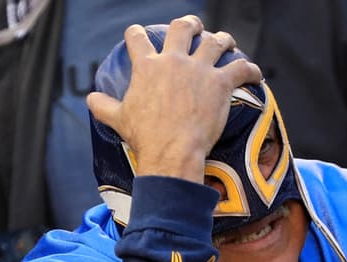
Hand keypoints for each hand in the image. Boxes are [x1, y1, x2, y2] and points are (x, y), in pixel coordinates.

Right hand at [86, 16, 261, 183]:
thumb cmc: (145, 137)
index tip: (137, 33)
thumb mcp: (118, 120)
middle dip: (190, 24)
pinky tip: (256, 73)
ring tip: (226, 43)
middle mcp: (174, 61)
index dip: (136, 33)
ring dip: (223, 40)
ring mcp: (199, 70)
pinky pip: (241, 68)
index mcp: (147, 67)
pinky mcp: (220, 83)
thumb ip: (103, 105)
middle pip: (183, 27)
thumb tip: (90, 98)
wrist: (171, 152)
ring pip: (216, 41)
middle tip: (195, 28)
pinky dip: (251, 69)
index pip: (138, 39)